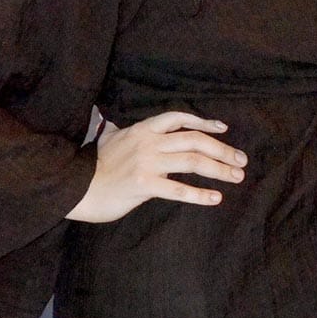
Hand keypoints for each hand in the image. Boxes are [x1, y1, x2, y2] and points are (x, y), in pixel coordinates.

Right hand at [66, 111, 247, 221]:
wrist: (75, 187)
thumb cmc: (94, 166)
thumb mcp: (109, 139)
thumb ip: (120, 130)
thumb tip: (113, 122)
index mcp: (143, 129)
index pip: (180, 118)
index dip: (204, 122)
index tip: (223, 129)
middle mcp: (149, 142)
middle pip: (195, 141)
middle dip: (222, 150)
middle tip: (241, 160)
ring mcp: (147, 163)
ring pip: (192, 161)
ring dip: (219, 169)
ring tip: (237, 177)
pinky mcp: (143, 185)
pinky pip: (178, 189)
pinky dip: (199, 194)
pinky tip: (215, 198)